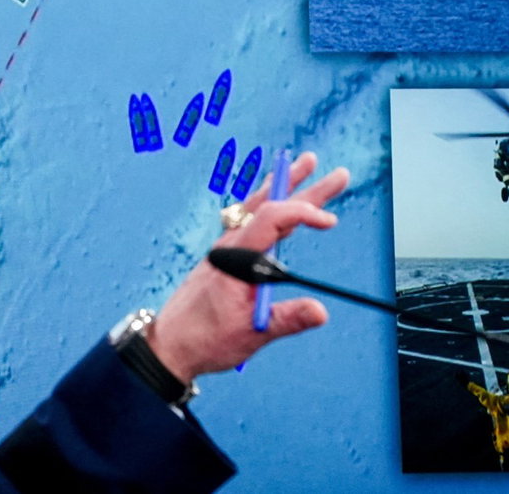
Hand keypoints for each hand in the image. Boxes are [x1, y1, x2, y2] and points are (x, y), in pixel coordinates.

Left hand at [146, 152, 348, 383]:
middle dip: (305, 188)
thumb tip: (320, 311)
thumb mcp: (252, 334)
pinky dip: (268, 204)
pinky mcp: (227, 256)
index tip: (329, 220)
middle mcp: (230, 245)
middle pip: (270, 206)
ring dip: (285, 187)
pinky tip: (276, 200)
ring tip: (305, 165)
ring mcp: (227, 248)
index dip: (302, 212)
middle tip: (337, 175)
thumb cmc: (206, 338)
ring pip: (259, 207)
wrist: (171, 343)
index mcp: (235, 256)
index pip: (271, 218)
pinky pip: (250, 220)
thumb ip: (286, 320)